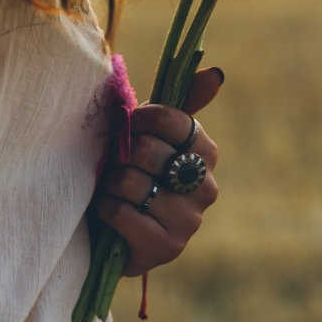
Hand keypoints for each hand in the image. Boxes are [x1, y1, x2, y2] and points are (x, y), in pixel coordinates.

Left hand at [93, 67, 224, 276]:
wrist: (112, 230)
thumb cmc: (134, 171)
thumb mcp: (153, 135)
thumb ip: (182, 104)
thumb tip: (217, 73)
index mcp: (206, 153)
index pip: (175, 121)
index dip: (140, 119)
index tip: (126, 125)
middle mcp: (207, 187)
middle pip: (149, 151)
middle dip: (121, 155)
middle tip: (115, 163)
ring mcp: (190, 220)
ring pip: (133, 183)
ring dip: (109, 183)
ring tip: (110, 187)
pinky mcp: (167, 247)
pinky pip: (123, 213)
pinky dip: (105, 208)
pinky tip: (107, 211)